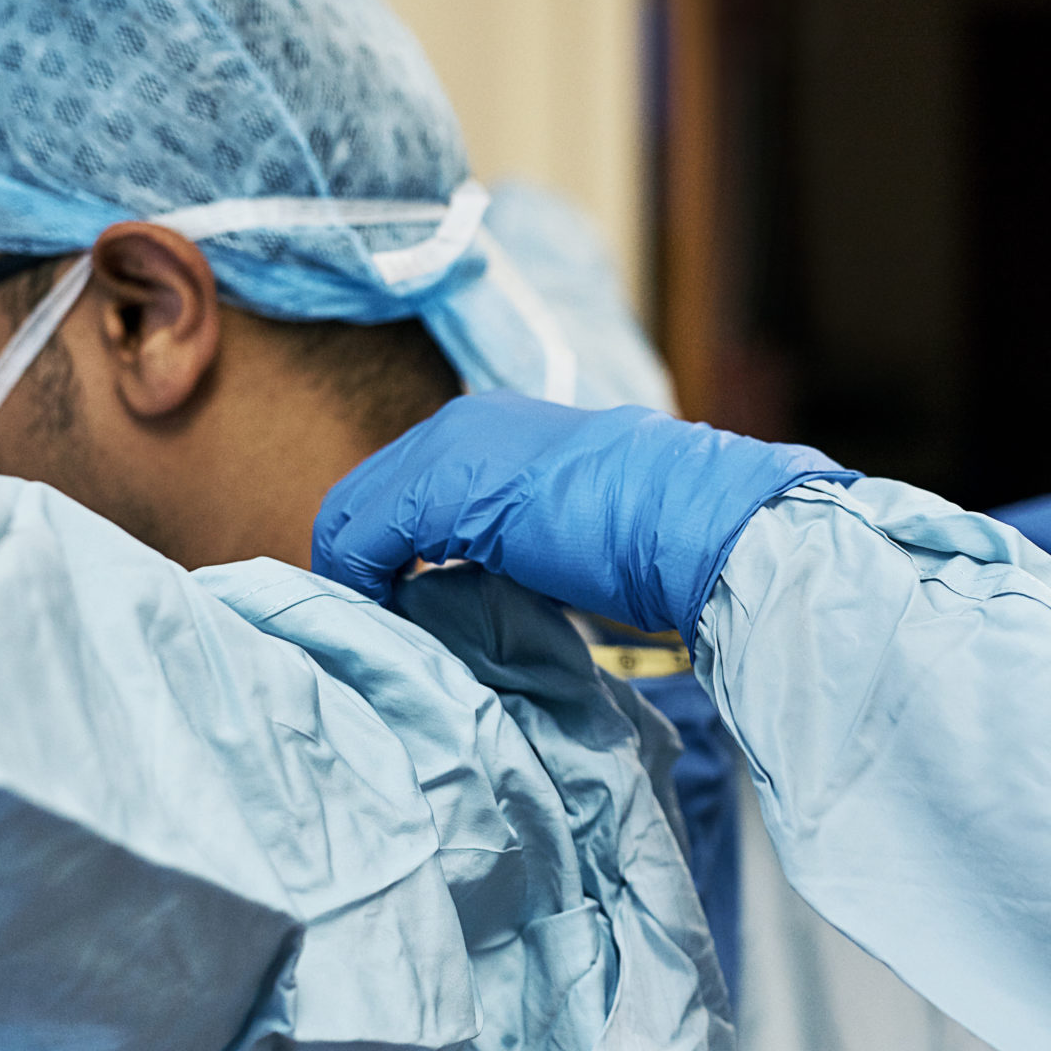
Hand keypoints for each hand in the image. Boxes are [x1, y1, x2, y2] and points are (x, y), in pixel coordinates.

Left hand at [313, 392, 855, 632]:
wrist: (699, 520)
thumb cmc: (655, 533)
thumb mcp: (566, 523)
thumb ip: (510, 535)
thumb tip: (471, 580)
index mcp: (494, 424)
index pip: (397, 484)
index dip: (380, 548)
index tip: (391, 603)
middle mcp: (462, 423)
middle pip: (361, 495)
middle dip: (356, 562)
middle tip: (373, 622)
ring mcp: (450, 450)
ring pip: (351, 514)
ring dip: (355, 575)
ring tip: (380, 628)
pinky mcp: (444, 490)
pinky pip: (362, 538)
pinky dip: (358, 581)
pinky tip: (386, 618)